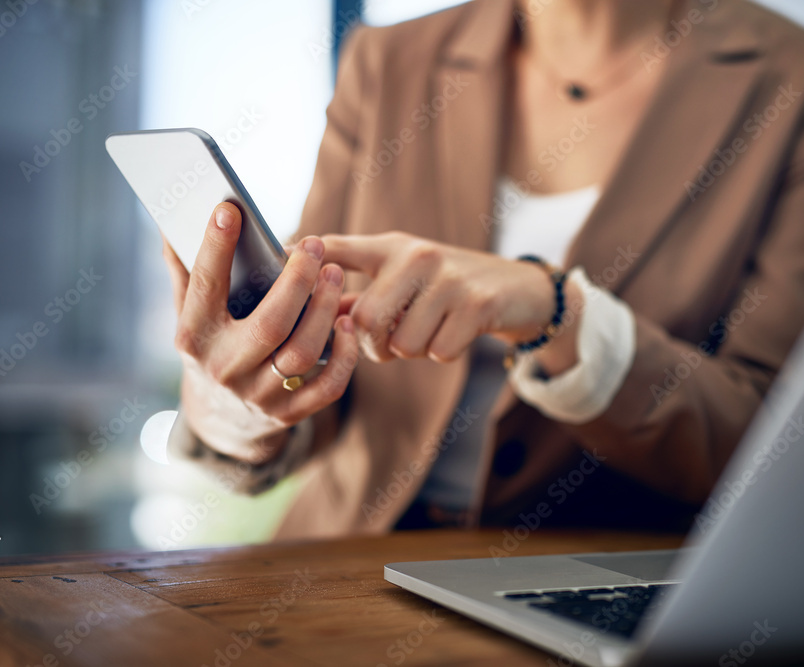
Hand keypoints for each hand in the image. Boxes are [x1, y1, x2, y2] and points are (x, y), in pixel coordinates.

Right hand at [160, 202, 358, 463]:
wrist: (218, 418)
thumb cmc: (210, 347)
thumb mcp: (188, 314)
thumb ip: (185, 271)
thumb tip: (171, 221)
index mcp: (194, 338)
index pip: (204, 287)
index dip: (216, 247)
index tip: (230, 210)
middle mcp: (224, 369)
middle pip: (270, 324)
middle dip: (297, 281)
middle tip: (314, 245)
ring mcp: (258, 395)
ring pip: (302, 352)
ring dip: (325, 310)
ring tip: (335, 274)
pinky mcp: (287, 414)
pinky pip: (327, 387)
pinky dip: (343, 356)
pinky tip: (347, 323)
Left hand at [322, 231, 581, 371]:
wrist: (519, 289)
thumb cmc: (449, 288)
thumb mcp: (406, 279)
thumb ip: (360, 295)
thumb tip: (312, 314)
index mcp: (393, 248)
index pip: (338, 248)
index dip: (306, 257)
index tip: (284, 258)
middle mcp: (419, 256)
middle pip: (365, 318)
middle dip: (373, 344)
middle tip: (389, 343)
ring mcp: (450, 278)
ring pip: (403, 342)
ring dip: (413, 350)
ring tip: (430, 331)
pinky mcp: (479, 304)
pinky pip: (439, 351)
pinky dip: (443, 352)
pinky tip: (456, 333)